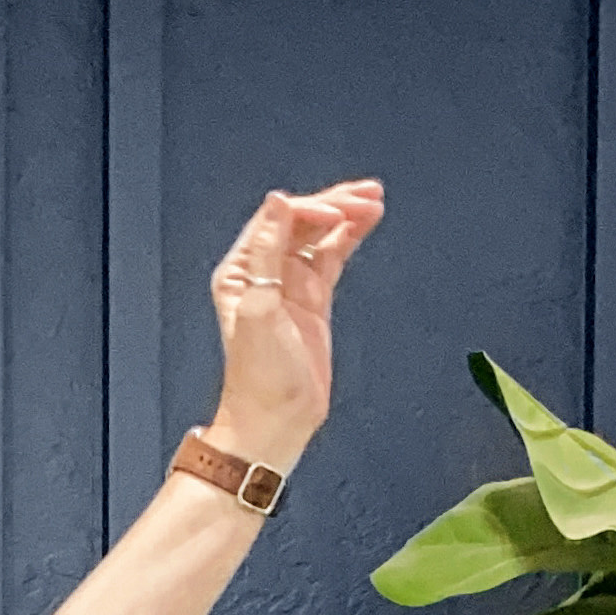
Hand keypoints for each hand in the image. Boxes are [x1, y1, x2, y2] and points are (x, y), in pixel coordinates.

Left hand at [204, 179, 384, 471]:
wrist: (276, 419)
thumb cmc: (260, 376)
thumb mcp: (261, 308)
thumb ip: (269, 253)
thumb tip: (278, 202)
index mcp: (241, 272)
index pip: (277, 222)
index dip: (309, 210)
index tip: (338, 213)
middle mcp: (262, 274)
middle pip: (301, 223)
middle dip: (334, 205)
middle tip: (367, 195)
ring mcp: (289, 286)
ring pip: (320, 237)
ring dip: (346, 216)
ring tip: (374, 201)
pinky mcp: (312, 300)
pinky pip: (331, 257)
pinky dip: (349, 238)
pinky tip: (367, 222)